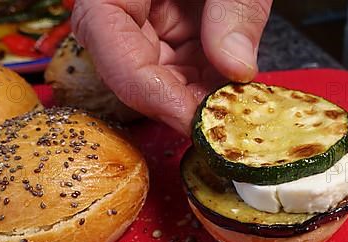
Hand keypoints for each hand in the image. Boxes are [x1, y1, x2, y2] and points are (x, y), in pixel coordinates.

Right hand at [71, 0, 272, 133]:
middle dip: (179, 102)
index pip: (110, 45)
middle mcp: (125, 6)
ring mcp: (150, 20)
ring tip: (234, 109)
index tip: (192, 120)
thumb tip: (237, 67)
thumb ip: (234, 8)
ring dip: (199, 98)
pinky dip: (212, 83)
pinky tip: (235, 92)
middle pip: (135, 71)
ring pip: (164, 77)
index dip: (149, 91)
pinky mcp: (176, 29)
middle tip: (220, 125)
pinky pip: (187, 67)